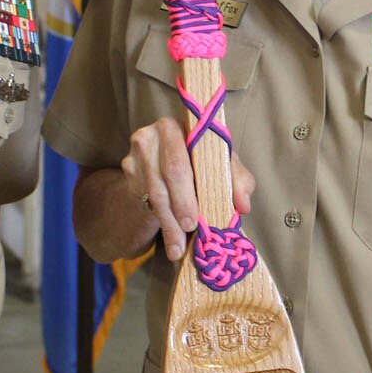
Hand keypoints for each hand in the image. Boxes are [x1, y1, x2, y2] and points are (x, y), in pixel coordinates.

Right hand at [119, 119, 254, 261]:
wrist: (163, 169)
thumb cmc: (198, 165)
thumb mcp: (220, 168)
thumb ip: (237, 180)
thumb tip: (243, 205)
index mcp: (183, 126)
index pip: (189, 153)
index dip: (193, 186)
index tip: (197, 215)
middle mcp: (155, 133)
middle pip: (170, 172)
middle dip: (181, 204)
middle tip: (190, 228)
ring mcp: (137, 151)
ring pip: (155, 191)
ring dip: (169, 223)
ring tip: (179, 246)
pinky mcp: (128, 169)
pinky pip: (145, 199)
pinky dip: (161, 222)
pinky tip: (171, 240)